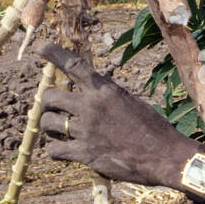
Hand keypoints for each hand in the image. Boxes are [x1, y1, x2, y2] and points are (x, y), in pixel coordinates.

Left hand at [31, 41, 193, 186]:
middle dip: (46, 103)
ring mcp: (86, 130)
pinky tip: (62, 150)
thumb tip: (90, 94)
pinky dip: (55, 149)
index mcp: (105, 91)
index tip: (40, 47)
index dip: (54, 54)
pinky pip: (54, 149)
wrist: (164, 156)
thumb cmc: (153, 129)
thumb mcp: (131, 102)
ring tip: (58, 132)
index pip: (74, 66)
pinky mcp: (85, 153)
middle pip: (50, 96)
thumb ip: (107, 97)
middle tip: (52, 110)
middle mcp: (92, 106)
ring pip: (47, 123)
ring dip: (49, 127)